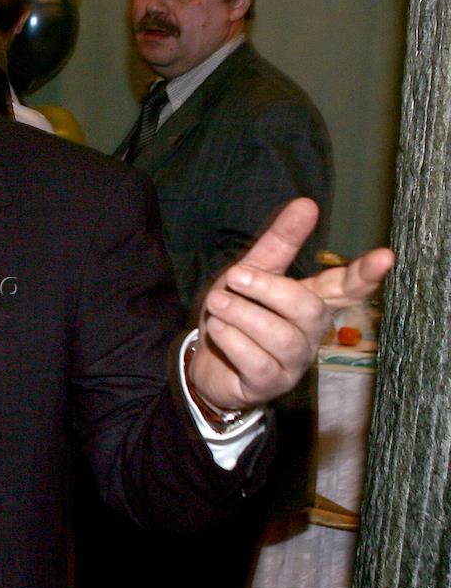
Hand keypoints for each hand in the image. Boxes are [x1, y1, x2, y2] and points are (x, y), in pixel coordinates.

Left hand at [190, 198, 393, 411]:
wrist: (204, 362)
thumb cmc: (235, 315)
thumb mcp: (250, 273)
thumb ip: (279, 243)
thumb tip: (307, 203)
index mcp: (312, 302)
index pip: (346, 288)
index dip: (364, 275)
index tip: (384, 256)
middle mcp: (310, 333)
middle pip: (309, 310)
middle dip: (270, 290)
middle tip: (234, 276)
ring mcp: (293, 362)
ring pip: (283, 338)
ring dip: (244, 316)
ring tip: (217, 304)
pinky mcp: (270, 384)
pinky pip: (260, 364)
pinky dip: (234, 342)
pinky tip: (218, 330)